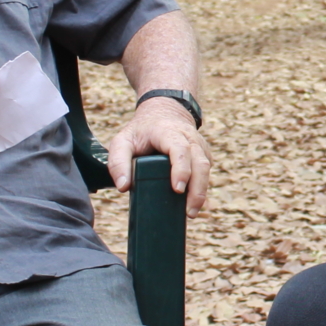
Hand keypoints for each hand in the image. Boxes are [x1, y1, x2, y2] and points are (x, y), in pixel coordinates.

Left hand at [107, 96, 211, 215]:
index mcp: (168, 132)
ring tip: (191, 213)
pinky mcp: (203, 154)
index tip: (178, 189)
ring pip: (207, 168)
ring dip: (202, 191)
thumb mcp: (122, 141)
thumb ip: (118, 162)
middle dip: (197, 188)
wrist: (163, 113)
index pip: (180, 149)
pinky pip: (207, 172)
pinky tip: (194, 204)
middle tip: (189, 211)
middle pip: (200, 162)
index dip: (181, 169)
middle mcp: (188, 137)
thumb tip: (124, 187)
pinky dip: (202, 188)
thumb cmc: (141, 131)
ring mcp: (198, 145)